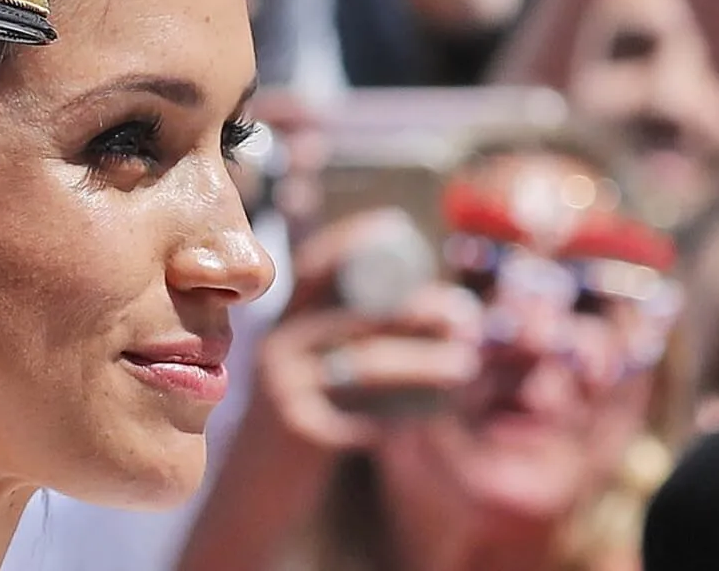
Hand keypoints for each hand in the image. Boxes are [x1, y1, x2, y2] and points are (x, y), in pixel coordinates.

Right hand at [254, 210, 481, 450]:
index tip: (394, 226)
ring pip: (368, 366)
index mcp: (280, 327)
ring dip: (425, 363)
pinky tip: (433, 414)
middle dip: (415, 309)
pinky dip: (404, 416)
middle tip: (462, 314)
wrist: (253, 493)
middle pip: (355, 318)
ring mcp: (285, 390)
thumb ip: (336, 343)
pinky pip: (366, 418)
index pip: (310, 271)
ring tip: (465, 365)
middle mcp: (276, 350)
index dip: (348, 242)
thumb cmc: (299, 427)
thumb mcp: (303, 375)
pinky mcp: (301, 433)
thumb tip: (416, 308)